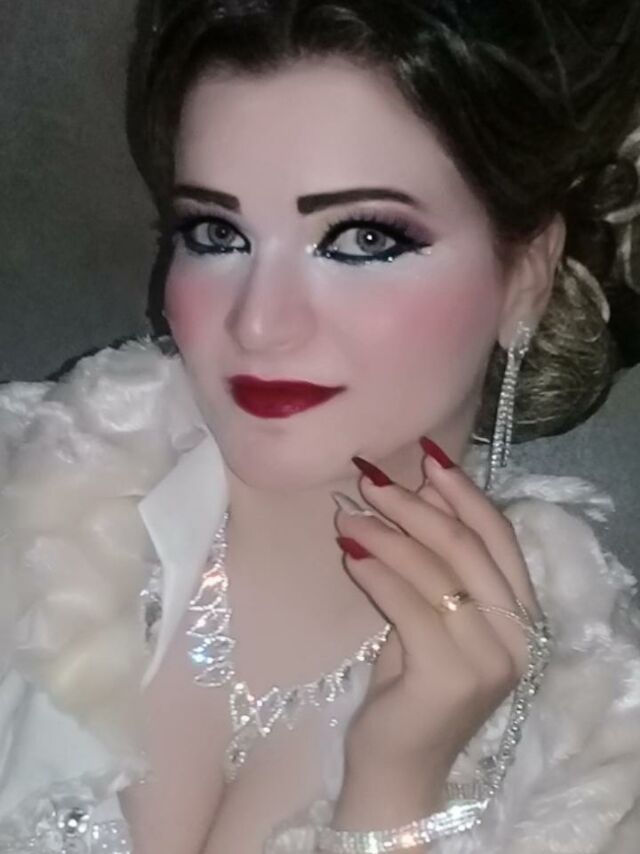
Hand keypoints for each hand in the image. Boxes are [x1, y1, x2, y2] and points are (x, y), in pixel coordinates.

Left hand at [334, 437, 540, 791]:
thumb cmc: (412, 686)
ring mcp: (489, 660)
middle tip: (370, 482)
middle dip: (416, 506)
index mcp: (523, 617)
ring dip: (387, 534)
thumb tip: (410, 492)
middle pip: (467, 547)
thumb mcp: (431, 616)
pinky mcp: (450, 677)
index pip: (499, 538)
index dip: (464, 494)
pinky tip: (350, 553)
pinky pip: (408, 605)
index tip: (428, 459)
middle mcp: (517, 636)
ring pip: (436, 571)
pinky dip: (377, 572)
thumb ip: (433, 566)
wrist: (399, 769)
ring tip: (348, 514)